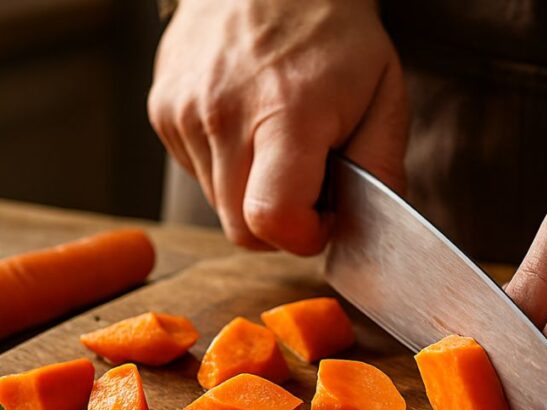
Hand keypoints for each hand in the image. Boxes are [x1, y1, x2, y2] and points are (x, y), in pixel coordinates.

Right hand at [148, 0, 407, 253]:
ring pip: (219, 206)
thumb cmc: (333, 35)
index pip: (272, 219)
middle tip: (310, 186)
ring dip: (253, 195)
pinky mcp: (162, 110)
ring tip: (281, 145)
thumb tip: (369, 229)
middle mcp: (223, 113)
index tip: (325, 219)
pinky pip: (198, 174)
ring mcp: (184, 111)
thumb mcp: (384, 95)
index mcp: (286, 112)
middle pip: (241, 228)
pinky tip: (250, 127)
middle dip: (281, 225)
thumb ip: (382, 169)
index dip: (304, 237)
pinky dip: (228, 168)